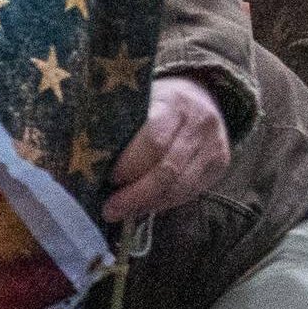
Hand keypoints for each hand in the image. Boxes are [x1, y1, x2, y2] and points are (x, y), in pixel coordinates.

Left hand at [103, 75, 233, 222]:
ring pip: (180, 187)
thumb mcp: (140, 101)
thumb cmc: (158, 102)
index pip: (153, 140)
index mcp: (174, 102)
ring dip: (148, 204)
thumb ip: (121, 126)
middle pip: (167, 169)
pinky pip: (190, 192)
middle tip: (110, 208)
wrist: (203, 96)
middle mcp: (200, 123)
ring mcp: (214, 145)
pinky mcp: (221, 164)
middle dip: (136, 195)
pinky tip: (145, 206)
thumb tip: (86, 161)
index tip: (108, 178)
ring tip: (123, 212)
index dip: (129, 164)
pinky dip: (164, 203)